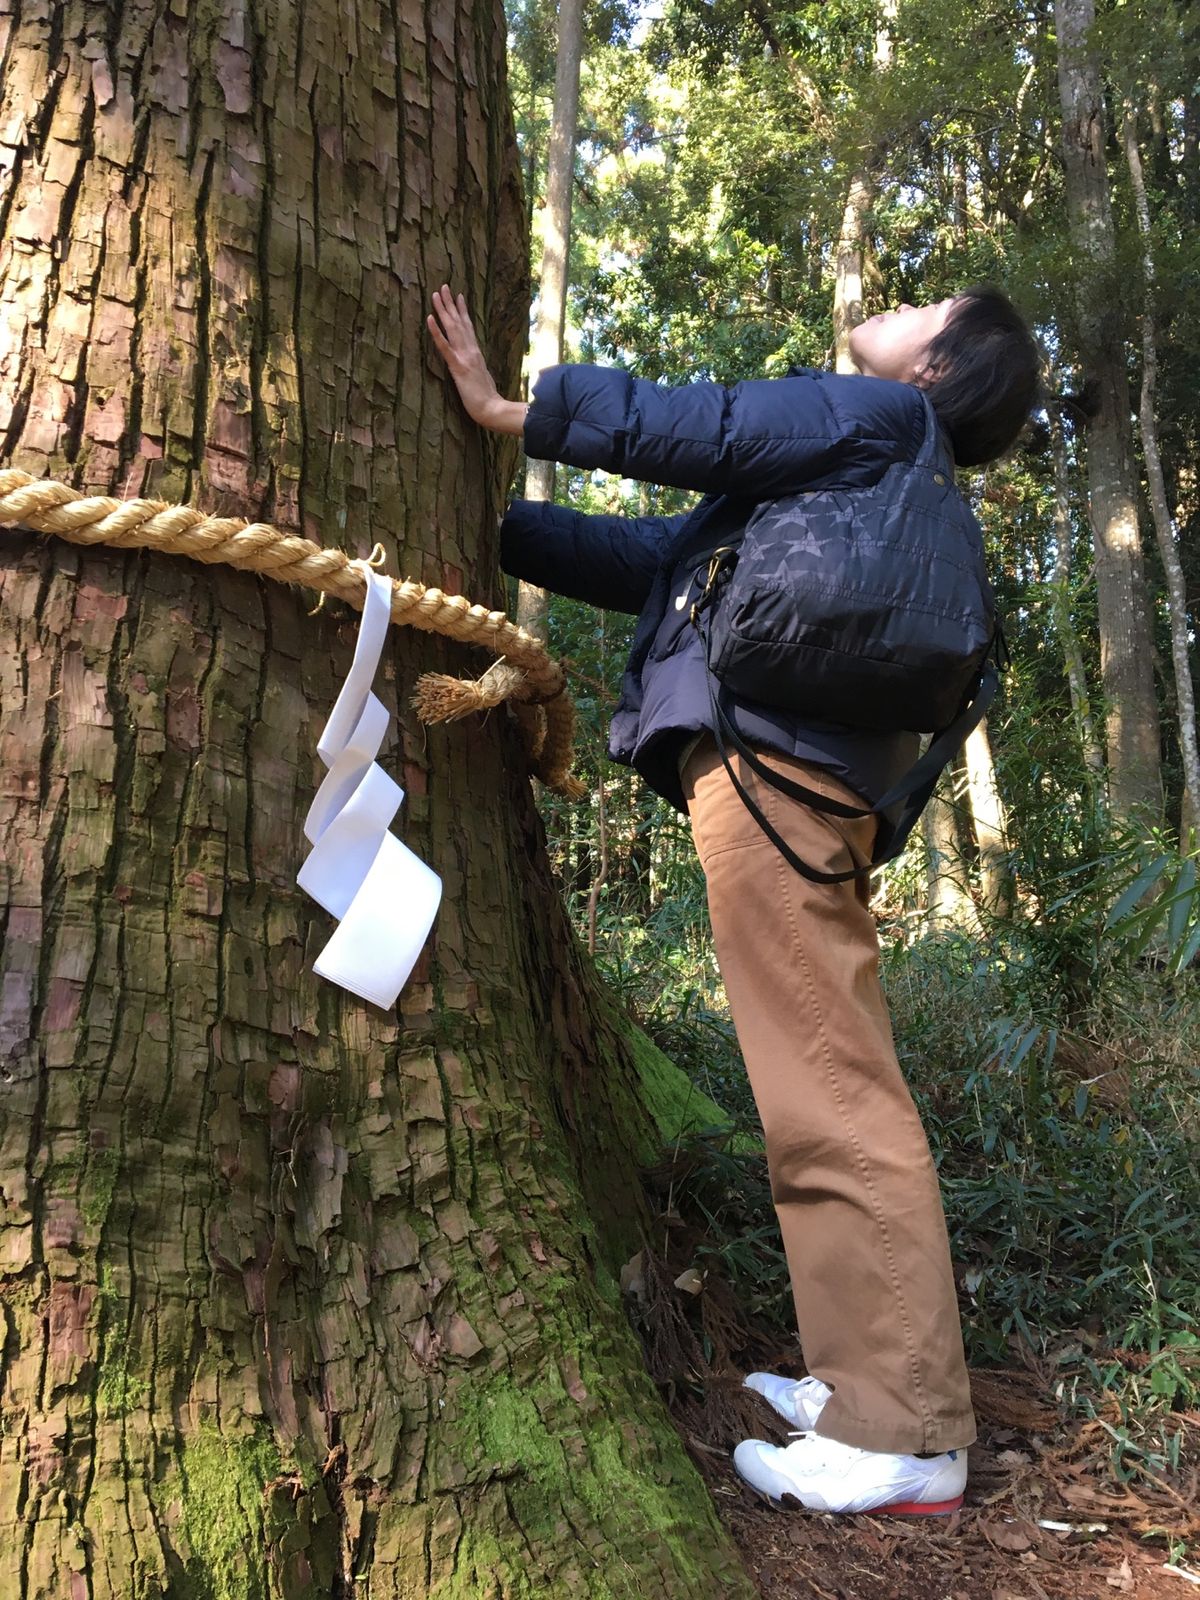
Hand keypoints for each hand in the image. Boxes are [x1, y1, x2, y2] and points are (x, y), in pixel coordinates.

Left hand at [427, 286, 525, 434]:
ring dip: (443, 310)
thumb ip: (477, 367)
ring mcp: (464, 357)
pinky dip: (436, 332)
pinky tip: (429, 318)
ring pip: (452, 328)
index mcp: (476, 353)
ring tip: (436, 294)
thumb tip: (475, 364)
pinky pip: (444, 346)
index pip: (468, 327)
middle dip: (450, 303)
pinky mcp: (457, 366)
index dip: (462, 311)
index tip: (458, 296)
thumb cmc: (488, 399)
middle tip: (444, 286)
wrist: (492, 409)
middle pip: (459, 322)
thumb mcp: (483, 377)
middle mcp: (471, 350)